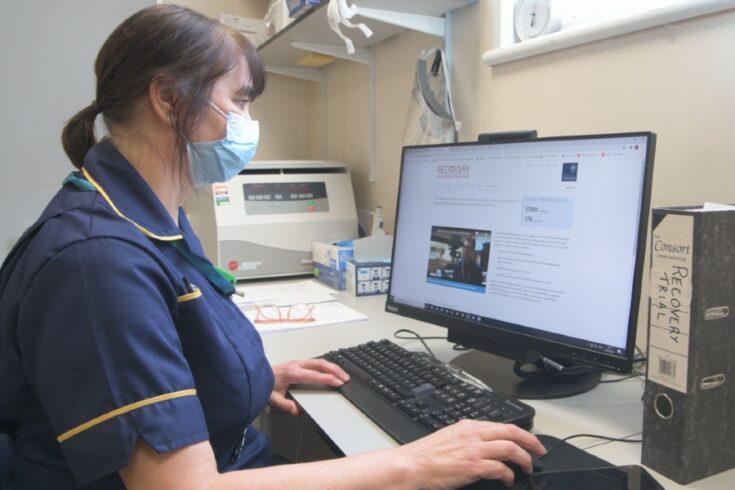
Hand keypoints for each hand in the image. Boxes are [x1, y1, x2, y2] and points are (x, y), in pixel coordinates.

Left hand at [269, 359, 349, 414]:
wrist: (254, 374)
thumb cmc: (263, 385)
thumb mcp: (271, 398)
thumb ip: (284, 404)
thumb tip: (297, 410)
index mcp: (292, 372)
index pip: (314, 375)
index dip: (328, 378)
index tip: (339, 382)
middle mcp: (296, 365)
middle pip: (320, 364)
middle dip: (335, 370)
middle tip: (346, 378)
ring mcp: (297, 362)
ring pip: (319, 361)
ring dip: (332, 367)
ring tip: (342, 374)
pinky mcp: (297, 363)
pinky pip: (315, 363)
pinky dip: (326, 366)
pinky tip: (331, 370)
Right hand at [398, 419, 545, 488]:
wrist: (412, 466)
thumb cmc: (426, 456)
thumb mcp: (450, 438)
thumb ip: (469, 438)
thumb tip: (487, 445)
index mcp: (468, 426)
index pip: (503, 425)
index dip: (522, 433)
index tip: (530, 441)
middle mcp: (473, 434)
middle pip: (512, 433)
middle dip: (531, 442)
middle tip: (540, 452)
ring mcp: (474, 449)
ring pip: (510, 449)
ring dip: (524, 460)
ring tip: (528, 468)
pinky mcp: (472, 466)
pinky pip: (500, 468)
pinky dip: (509, 475)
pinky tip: (508, 480)